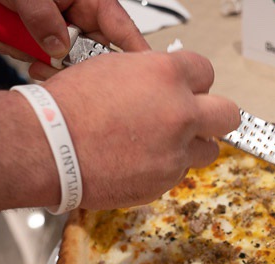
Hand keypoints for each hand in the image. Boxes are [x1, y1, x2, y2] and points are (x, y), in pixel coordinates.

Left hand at [0, 0, 149, 79]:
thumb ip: (42, 18)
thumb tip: (57, 49)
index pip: (124, 31)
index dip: (135, 58)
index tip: (139, 81)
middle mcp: (82, 14)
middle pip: (91, 54)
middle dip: (65, 64)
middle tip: (43, 65)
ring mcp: (64, 25)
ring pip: (63, 58)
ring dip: (35, 57)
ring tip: (12, 43)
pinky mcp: (45, 34)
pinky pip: (41, 54)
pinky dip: (22, 51)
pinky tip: (5, 40)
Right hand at [41, 50, 240, 207]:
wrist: (47, 147)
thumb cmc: (68, 106)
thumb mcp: (114, 69)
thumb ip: (151, 77)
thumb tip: (166, 85)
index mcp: (167, 75)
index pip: (206, 72)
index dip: (194, 83)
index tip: (185, 90)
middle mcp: (180, 113)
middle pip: (228, 114)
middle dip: (214, 117)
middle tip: (195, 120)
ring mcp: (175, 152)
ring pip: (207, 150)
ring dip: (191, 147)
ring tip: (160, 145)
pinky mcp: (163, 182)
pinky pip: (177, 174)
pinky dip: (162, 169)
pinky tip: (135, 162)